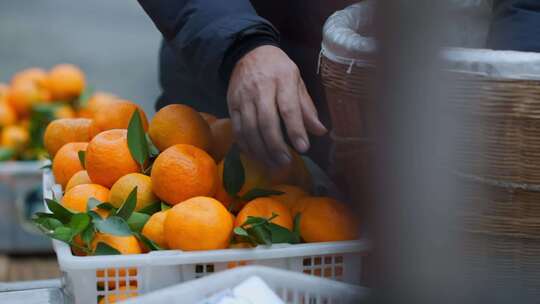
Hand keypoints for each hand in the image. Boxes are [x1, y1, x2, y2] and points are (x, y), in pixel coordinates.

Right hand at [227, 45, 326, 165]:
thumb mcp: (297, 81)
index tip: (304, 148)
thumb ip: (307, 107)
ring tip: (273, 164)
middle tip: (286, 162)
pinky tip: (256, 156)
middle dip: (276, 145)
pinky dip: (246, 146)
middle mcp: (260, 88)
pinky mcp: (231, 104)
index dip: (296, 130)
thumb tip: (320, 131)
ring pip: (249, 129)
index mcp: (282, 79)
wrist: (247, 52)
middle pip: (266, 122)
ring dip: (261, 150)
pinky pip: (237, 129)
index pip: (288, 108)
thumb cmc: (278, 69)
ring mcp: (243, 97)